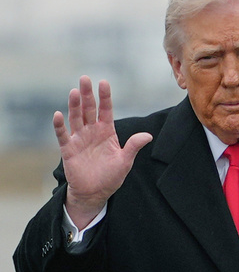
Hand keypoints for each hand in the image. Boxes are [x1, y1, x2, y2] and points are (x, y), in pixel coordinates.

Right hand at [54, 76, 151, 228]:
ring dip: (74, 105)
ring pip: (76, 118)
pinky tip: (58, 115)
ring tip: (74, 91)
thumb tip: (148, 135)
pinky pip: (63, 135)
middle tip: (85, 78)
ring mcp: (79, 139)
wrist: (95, 192)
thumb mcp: (125, 161)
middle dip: (87, 95)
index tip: (104, 82)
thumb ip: (133, 146)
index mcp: (107, 132)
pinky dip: (59, 125)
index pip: (106, 110)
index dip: (105, 97)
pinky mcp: (68, 149)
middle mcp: (92, 132)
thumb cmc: (111, 177)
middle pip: (88, 109)